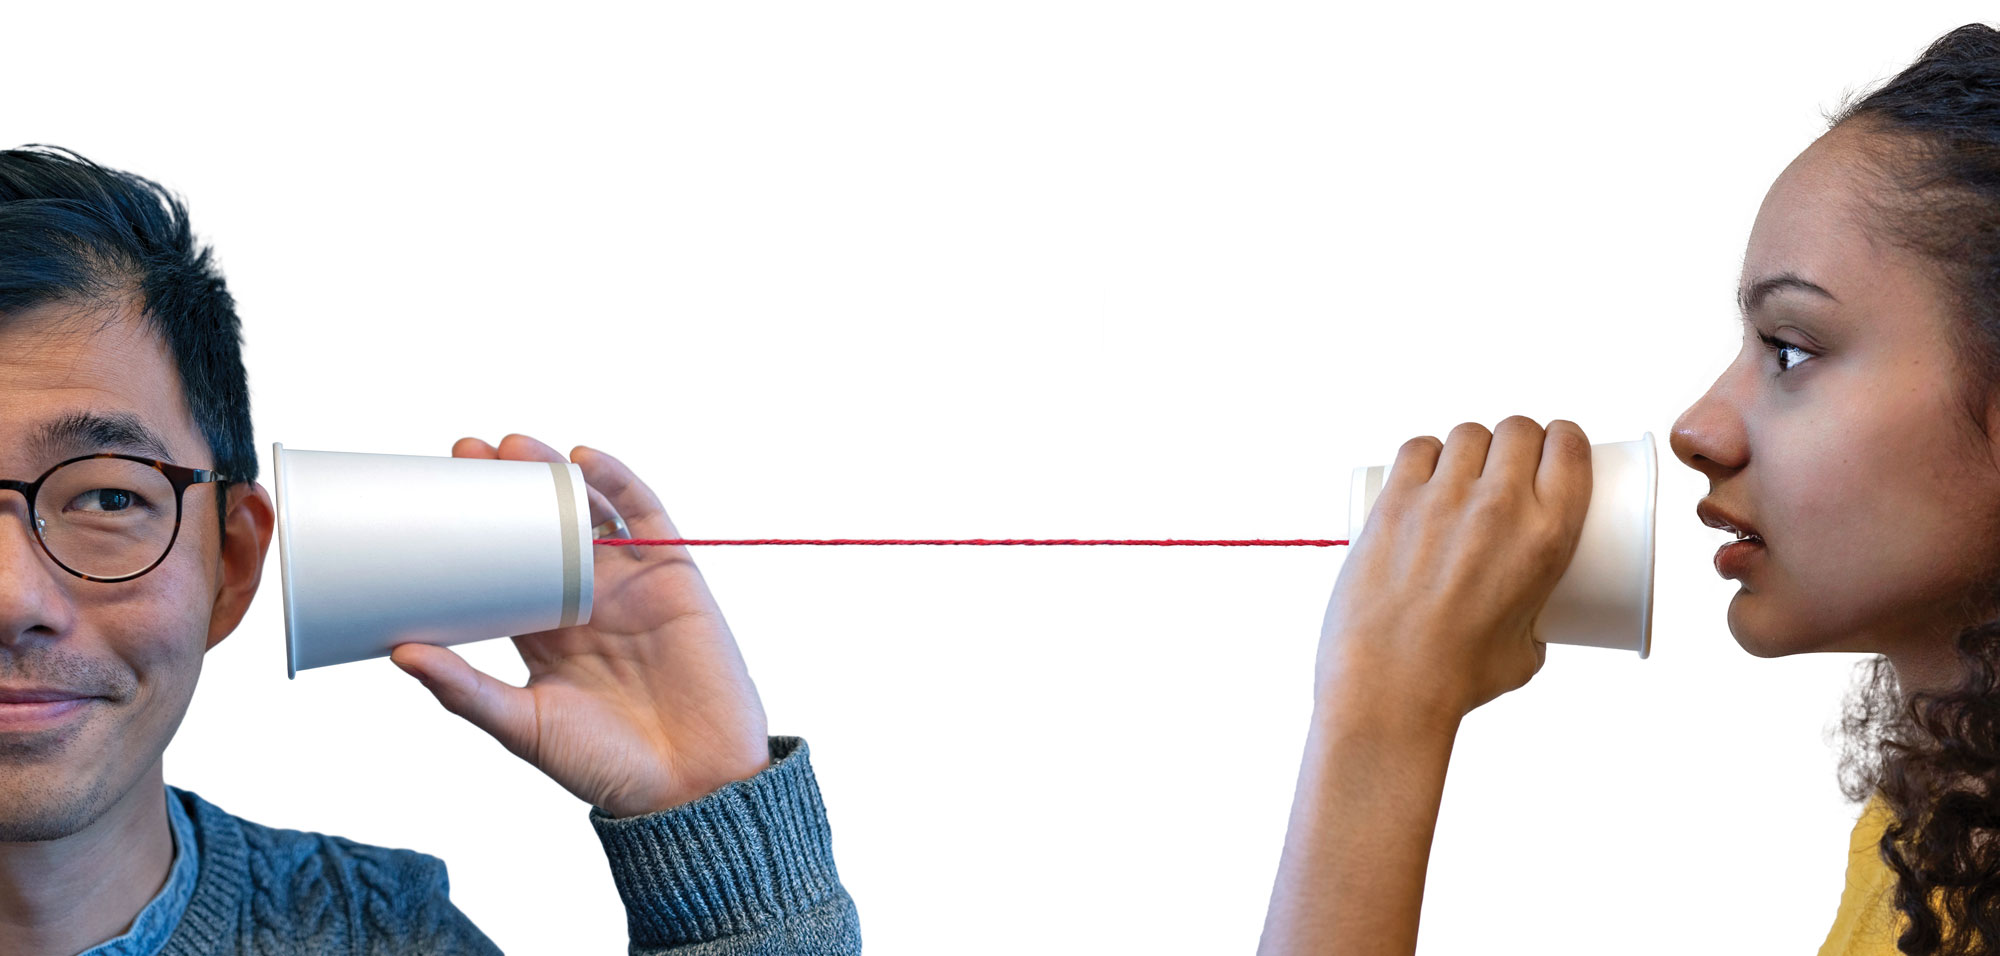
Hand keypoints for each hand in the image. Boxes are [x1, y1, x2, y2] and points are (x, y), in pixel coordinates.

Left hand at [388, 434, 770, 817]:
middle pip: (542, 527)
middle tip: (466, 452)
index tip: (432, 491)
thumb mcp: (522, 726)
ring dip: (555, 473)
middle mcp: (586, 600)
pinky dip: (619, 481)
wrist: (690, 786)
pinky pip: (647, 517)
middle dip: (507, 486)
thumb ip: (466, 690)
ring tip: (516, 447)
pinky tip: (585, 457)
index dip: (472, 527)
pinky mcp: (675, 576)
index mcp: (545, 632)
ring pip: (590, 512)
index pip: (500, 565)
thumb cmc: (606, 766)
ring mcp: (632, 585)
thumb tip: (399, 652)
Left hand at [1317, 416, 1591, 723]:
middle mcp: (1500, 506)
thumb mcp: (1528, 650)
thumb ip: (1535, 621)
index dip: (1563, 438)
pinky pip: (1415, 448)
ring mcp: (1442, 499)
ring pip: (1467, 433)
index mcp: (1548, 535)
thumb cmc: (1458, 679)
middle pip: (1518, 430)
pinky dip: (1425, 455)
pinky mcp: (1394, 502)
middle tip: (1508, 469)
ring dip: (1472, 447)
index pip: (1568, 447)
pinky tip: (1425, 474)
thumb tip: (1530, 618)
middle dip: (1518, 441)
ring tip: (1463, 477)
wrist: (1389, 687)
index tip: (1555, 449)